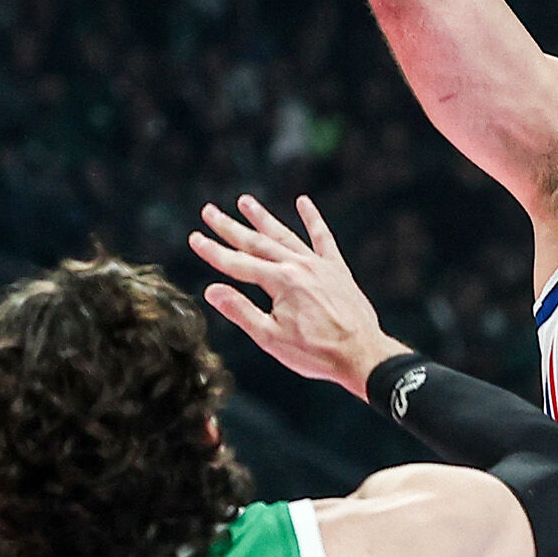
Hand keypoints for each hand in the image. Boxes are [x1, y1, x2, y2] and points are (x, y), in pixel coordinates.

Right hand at [190, 195, 405, 395]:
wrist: (363, 355)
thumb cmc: (316, 353)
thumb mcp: (271, 338)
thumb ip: (240, 311)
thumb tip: (211, 290)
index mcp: (280, 282)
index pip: (237, 263)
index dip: (213, 251)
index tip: (194, 238)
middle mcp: (298, 266)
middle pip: (257, 243)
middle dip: (230, 227)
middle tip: (209, 211)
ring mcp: (319, 265)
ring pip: (285, 235)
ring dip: (263, 218)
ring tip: (244, 201)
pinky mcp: (337, 269)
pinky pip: (323, 238)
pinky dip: (313, 219)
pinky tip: (303, 202)